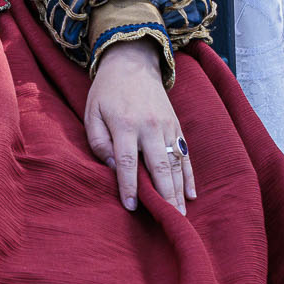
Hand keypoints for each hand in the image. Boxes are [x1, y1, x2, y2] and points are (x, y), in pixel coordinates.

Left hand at [83, 41, 193, 214]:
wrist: (131, 63)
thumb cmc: (106, 92)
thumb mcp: (91, 112)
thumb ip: (98, 141)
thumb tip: (111, 167)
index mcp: (124, 125)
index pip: (127, 162)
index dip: (129, 186)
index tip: (132, 207)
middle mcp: (149, 127)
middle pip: (158, 167)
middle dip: (163, 196)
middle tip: (168, 220)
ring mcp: (166, 126)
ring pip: (175, 164)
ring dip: (179, 191)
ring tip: (181, 214)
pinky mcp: (176, 125)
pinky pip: (185, 154)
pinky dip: (190, 175)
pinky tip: (191, 194)